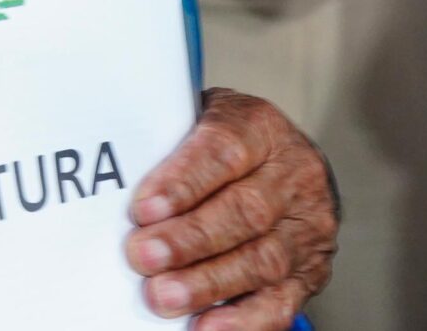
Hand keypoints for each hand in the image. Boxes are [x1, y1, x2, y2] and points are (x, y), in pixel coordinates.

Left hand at [126, 87, 336, 328]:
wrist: (286, 160)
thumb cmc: (225, 140)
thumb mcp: (199, 116)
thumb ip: (166, 140)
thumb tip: (115, 176)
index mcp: (261, 128)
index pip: (223, 151)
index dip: (183, 182)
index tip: (143, 208)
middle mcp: (293, 177)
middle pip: (245, 211)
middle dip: (189, 240)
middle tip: (143, 257)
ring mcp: (307, 227)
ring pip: (263, 260)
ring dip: (208, 282)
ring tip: (163, 295)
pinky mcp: (310, 271)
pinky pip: (281, 300)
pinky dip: (243, 318)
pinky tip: (207, 325)